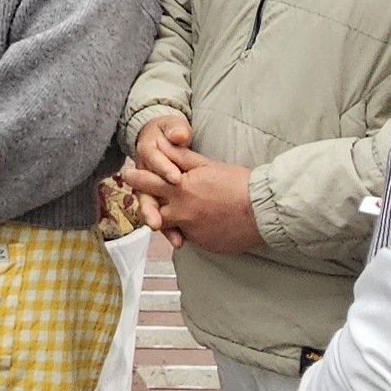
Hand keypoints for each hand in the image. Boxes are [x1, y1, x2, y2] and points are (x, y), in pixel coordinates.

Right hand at [122, 117, 189, 242]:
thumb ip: (175, 129)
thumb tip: (178, 134)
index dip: (164, 169)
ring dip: (163, 225)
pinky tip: (182, 241)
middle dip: (152, 209)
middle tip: (158, 222)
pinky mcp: (161, 200)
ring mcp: (151, 190)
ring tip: (176, 240)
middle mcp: (145, 175)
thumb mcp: (172, 126)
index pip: (154, 162)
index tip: (176, 177)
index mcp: (147, 154)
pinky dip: (171, 229)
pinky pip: (164, 216)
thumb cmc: (168, 132)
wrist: (160, 137)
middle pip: (146, 194)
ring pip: (153, 210)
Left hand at [127, 137, 261, 257]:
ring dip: (176, 222)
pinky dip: (196, 231)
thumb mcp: (207, 165)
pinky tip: (209, 222)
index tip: (128, 175)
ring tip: (192, 213)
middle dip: (149, 208)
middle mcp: (181, 213)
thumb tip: (163, 145)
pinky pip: (193, 238)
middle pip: (154, 213)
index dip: (136, 179)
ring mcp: (192, 232)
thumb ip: (181, 158)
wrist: (262, 210)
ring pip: (174, 228)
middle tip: (147, 204)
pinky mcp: (204, 245)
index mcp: (180, 190)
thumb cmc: (238, 184)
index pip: (148, 183)